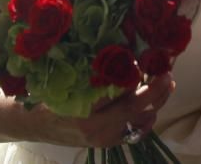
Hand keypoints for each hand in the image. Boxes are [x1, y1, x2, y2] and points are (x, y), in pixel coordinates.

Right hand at [42, 73, 174, 146]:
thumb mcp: (67, 82)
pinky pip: (135, 132)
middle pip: (135, 107)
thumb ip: (93, 75)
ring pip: (140, 121)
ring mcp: (103, 138)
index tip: (146, 61)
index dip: (136, 75)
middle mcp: (96, 127)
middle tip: (167, 73)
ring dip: (156, 103)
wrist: (34, 125)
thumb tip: (123, 57)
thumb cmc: (48, 97)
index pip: (117, 91)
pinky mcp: (107, 144)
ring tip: (166, 85)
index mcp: (83, 109)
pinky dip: (147, 118)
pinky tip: (153, 106)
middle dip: (155, 90)